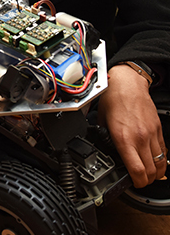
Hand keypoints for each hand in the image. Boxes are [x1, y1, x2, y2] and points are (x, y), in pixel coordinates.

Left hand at [98, 64, 166, 187]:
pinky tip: (153, 160)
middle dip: (145, 181)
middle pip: (150, 172)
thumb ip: (104, 137)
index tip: (133, 183)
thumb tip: (103, 147)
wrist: (127, 82)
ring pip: (160, 164)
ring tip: (148, 174)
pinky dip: (160, 160)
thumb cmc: (113, 98)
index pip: (137, 170)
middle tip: (139, 180)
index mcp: (123, 137)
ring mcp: (151, 133)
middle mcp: (139, 137)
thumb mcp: (101, 120)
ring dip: (155, 173)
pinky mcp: (157, 129)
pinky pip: (163, 151)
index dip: (137, 183)